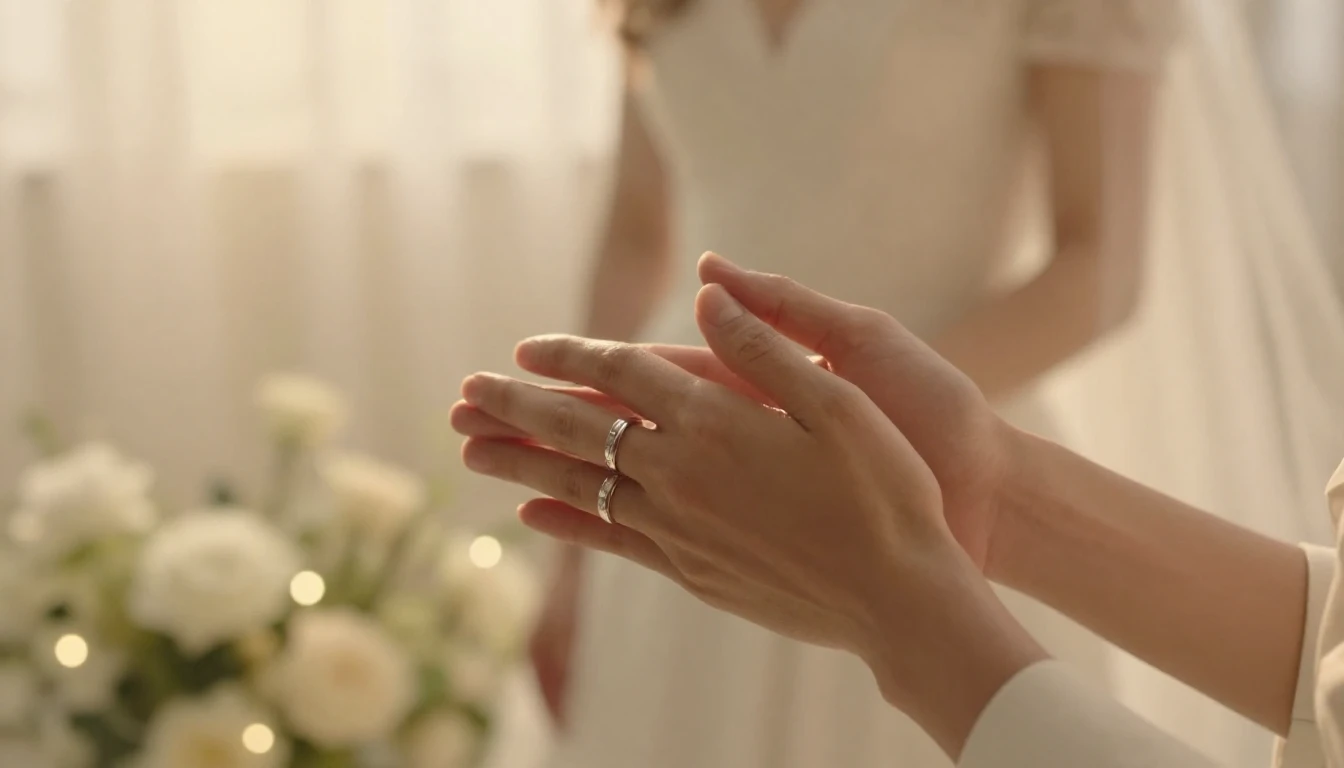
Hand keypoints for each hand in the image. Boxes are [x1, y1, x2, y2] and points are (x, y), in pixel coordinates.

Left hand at [453, 284, 1043, 755]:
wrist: (900, 598)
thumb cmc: (885, 489)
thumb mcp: (839, 398)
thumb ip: (764, 345)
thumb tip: (705, 291)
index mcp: (717, 421)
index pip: (622, 374)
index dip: (570, 356)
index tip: (521, 349)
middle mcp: (683, 473)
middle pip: (581, 429)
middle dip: (517, 408)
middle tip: (462, 396)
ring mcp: (681, 528)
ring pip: (581, 486)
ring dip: (522, 464)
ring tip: (470, 451)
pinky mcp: (692, 570)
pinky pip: (611, 541)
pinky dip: (568, 524)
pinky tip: (534, 516)